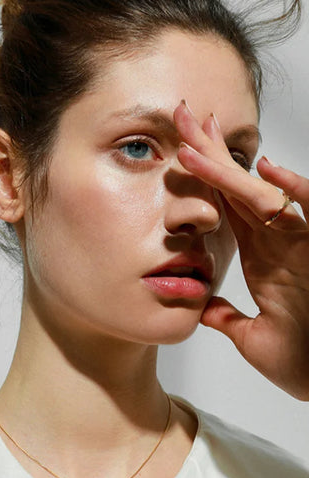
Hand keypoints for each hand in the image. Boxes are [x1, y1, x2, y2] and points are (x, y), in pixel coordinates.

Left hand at [174, 100, 308, 399]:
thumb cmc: (298, 361)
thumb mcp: (247, 334)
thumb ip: (224, 316)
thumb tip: (201, 306)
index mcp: (260, 253)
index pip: (226, 204)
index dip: (204, 174)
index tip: (181, 146)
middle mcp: (277, 241)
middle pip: (239, 187)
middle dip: (210, 151)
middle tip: (181, 116)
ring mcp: (297, 245)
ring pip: (262, 196)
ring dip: (229, 169)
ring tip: (196, 141)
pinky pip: (308, 214)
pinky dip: (293, 191)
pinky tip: (266, 169)